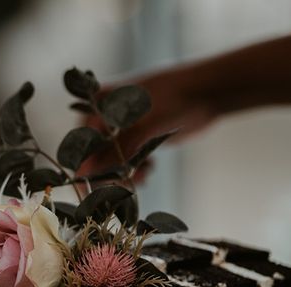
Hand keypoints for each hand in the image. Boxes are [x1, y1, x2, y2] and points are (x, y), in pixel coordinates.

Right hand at [79, 65, 217, 179]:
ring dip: (122, 175)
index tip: (93, 190)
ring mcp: (123, 126)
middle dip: (107, 174)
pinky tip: (148, 171)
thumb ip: (114, 150)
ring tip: (142, 177)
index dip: (85, 167)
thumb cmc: (176, 100)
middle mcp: (107, 115)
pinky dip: (134, 170)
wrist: (209, 91)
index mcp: (100, 104)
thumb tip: (83, 172)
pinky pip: (126, 160)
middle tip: (123, 186)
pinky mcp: (138, 136)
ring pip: (111, 160)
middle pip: (94, 154)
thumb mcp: (144, 126)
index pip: (80, 143)